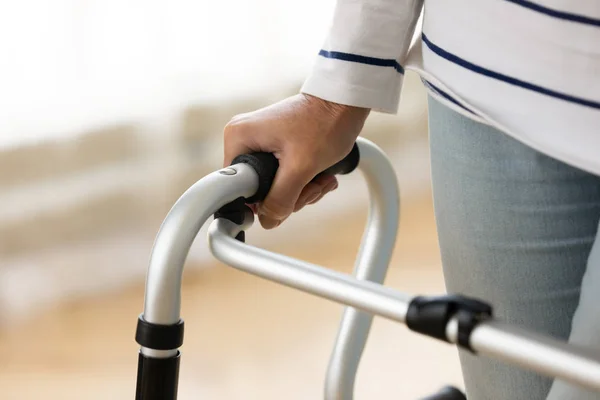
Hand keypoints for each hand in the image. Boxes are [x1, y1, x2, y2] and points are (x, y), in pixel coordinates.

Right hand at [223, 93, 369, 228]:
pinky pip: (285, 178)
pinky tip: (323, 176)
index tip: (286, 199)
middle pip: (258, 191)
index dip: (260, 202)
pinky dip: (305, 182)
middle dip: (291, 196)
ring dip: (304, 191)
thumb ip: (281, 199)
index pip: (236, 189)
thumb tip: (268, 221)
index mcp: (239, 139)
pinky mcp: (276, 148)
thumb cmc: (325, 123)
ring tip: (322, 178)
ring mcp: (260, 144)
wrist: (346, 102)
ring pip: (275, 188)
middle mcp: (244, 140)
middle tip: (312, 185)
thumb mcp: (302, 167)